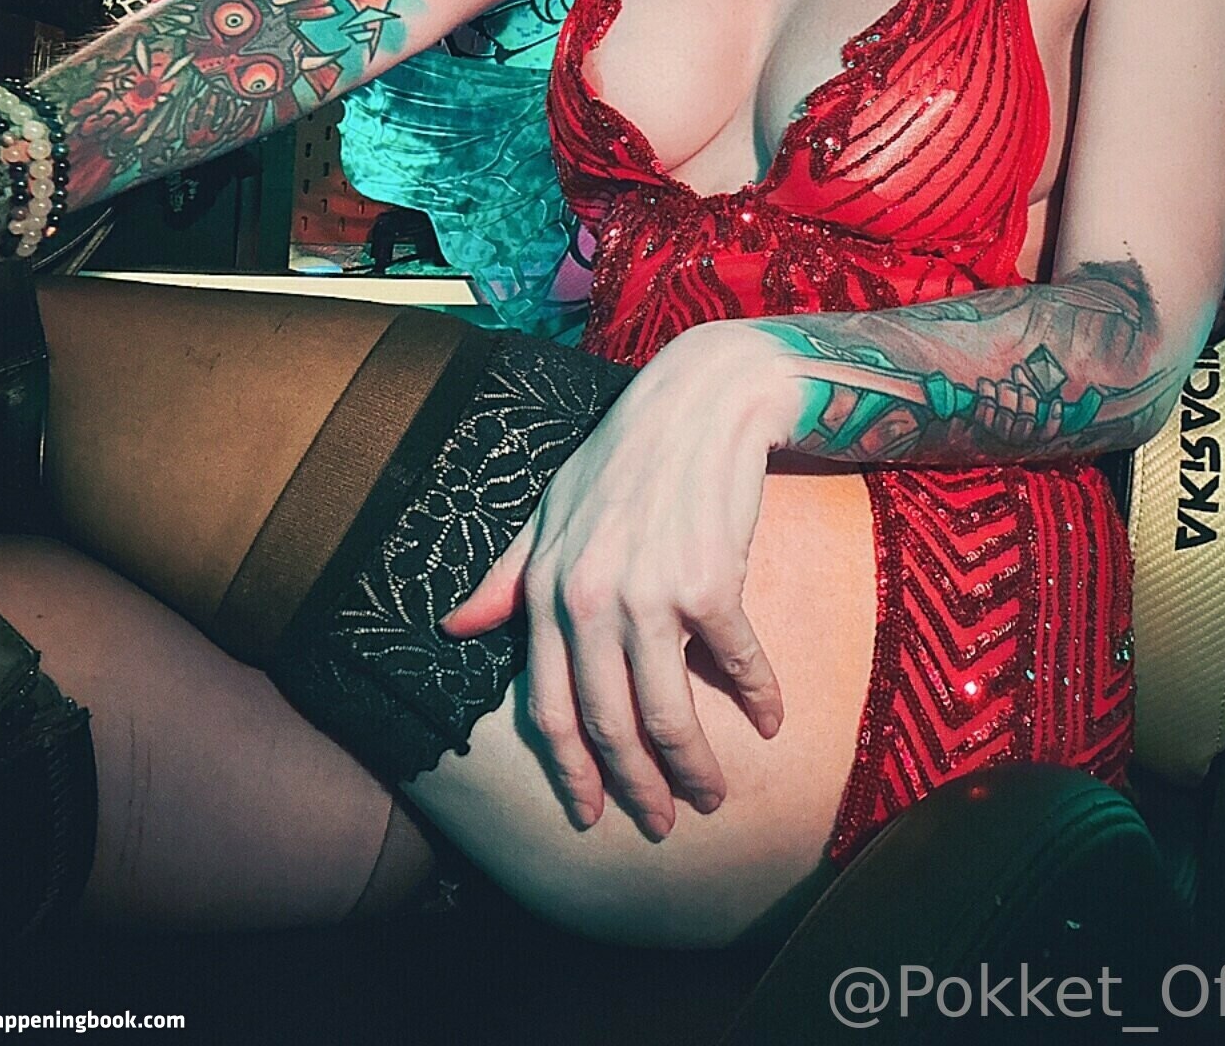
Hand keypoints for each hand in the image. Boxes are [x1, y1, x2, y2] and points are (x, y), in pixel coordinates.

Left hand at [439, 319, 791, 838]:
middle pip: (609, 723)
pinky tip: (770, 718)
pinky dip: (757, 697)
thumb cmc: (623, 457)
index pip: (548, 708)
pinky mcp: (711, 584)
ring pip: (669, 713)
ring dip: (695, 766)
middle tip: (663, 822)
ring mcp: (650, 594)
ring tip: (712, 793)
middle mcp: (589, 599)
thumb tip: (455, 625)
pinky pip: (735, 662)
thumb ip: (507, 574)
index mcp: (546, 590)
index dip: (571, 771)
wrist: (699, 402)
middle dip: (635, 787)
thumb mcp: (550, 511)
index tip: (590, 814)